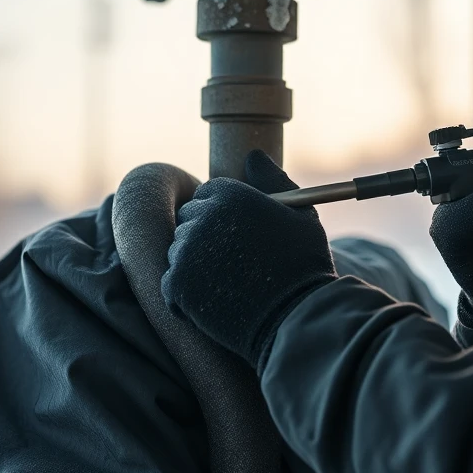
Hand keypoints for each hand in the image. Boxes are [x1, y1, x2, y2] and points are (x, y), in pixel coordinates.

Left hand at [162, 150, 336, 369]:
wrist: (296, 316)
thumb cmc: (303, 265)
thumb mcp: (300, 215)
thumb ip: (274, 181)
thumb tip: (253, 155)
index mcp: (231, 195)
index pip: (206, 194)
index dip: (220, 215)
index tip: (235, 235)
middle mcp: (203, 217)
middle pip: (187, 219)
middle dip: (205, 237)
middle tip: (233, 263)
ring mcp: (186, 251)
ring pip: (177, 251)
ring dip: (195, 265)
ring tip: (228, 284)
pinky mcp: (176, 283)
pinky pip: (169, 283)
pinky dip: (186, 295)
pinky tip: (213, 302)